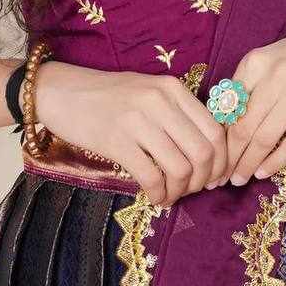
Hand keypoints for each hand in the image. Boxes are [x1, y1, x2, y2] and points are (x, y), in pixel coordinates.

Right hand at [33, 61, 229, 206]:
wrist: (63, 92)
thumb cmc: (110, 97)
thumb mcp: (150, 92)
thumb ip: (178, 113)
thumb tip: (209, 154)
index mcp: (173, 88)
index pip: (214, 130)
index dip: (221, 161)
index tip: (214, 177)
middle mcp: (160, 101)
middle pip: (203, 152)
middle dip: (203, 180)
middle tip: (192, 190)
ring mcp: (138, 120)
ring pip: (180, 168)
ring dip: (180, 190)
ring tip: (170, 194)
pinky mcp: (117, 141)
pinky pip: (151, 177)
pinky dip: (158, 194)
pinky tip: (155, 197)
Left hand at [217, 17, 285, 184]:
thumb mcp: (269, 60)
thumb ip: (248, 86)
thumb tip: (222, 125)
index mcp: (255, 62)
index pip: (227, 107)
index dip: (216, 137)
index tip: (211, 156)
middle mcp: (274, 74)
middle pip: (243, 125)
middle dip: (229, 157)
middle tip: (220, 177)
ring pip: (265, 136)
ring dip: (248, 163)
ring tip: (239, 179)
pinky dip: (276, 161)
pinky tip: (264, 172)